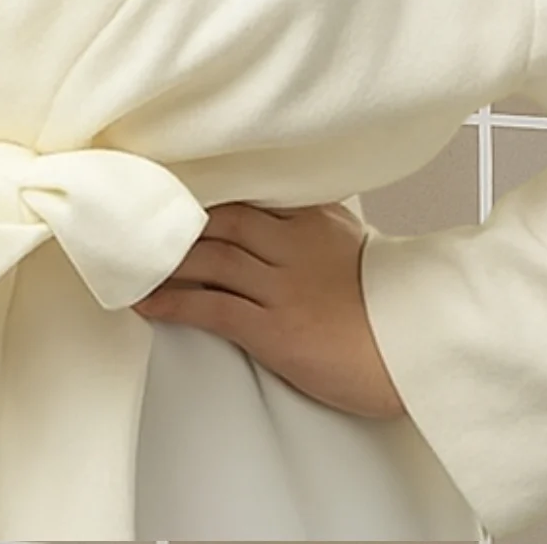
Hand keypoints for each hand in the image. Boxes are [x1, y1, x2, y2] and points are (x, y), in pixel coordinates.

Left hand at [131, 201, 407, 420]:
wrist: (419, 354)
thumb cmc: (386, 306)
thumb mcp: (352, 243)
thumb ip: (313, 220)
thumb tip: (276, 203)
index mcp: (312, 221)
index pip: (242, 197)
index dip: (196, 196)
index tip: (158, 192)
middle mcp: (293, 247)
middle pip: (217, 222)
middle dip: (172, 223)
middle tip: (130, 224)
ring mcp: (283, 288)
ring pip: (208, 259)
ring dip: (163, 261)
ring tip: (128, 262)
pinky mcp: (275, 330)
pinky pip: (212, 308)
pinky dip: (173, 304)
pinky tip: (146, 304)